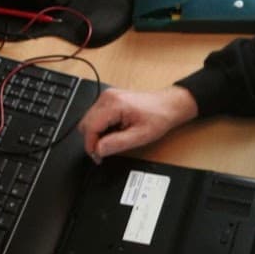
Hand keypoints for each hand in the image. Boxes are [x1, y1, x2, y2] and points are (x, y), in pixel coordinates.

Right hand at [78, 85, 197, 160]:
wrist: (168, 105)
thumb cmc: (158, 117)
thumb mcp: (139, 136)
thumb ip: (116, 144)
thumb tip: (98, 150)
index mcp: (114, 104)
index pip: (90, 127)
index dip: (91, 146)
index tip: (97, 157)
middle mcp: (107, 97)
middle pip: (85, 123)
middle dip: (92, 140)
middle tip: (106, 151)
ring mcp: (107, 96)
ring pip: (88, 120)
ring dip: (97, 133)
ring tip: (114, 138)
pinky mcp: (109, 99)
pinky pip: (96, 116)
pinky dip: (101, 127)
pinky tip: (114, 130)